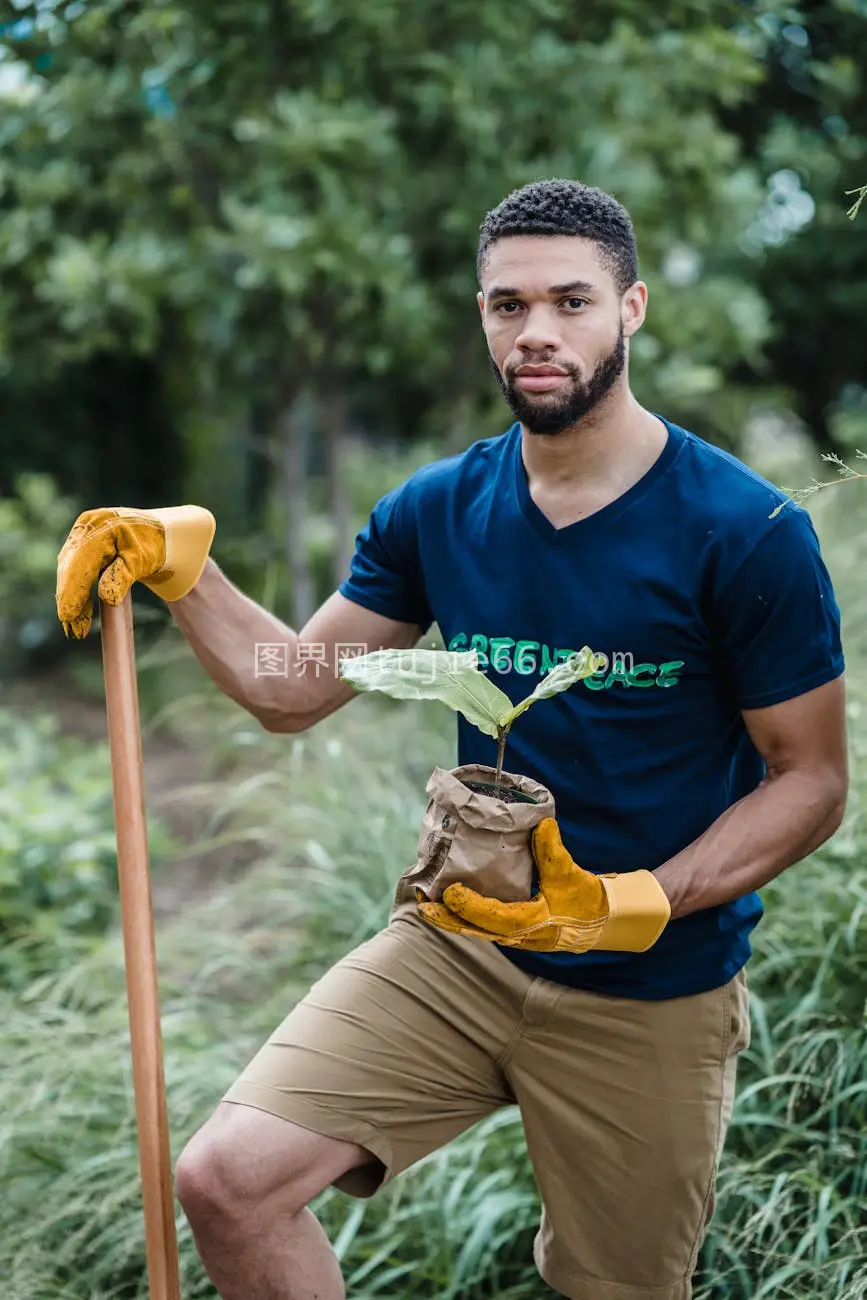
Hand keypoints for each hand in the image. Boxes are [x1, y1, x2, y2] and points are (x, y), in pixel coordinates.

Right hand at [56, 505, 214, 638]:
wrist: (157, 531)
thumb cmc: (152, 545)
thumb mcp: (141, 561)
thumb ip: (122, 577)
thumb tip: (106, 598)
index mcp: (100, 528)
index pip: (80, 564)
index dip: (72, 592)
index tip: (68, 617)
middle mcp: (85, 528)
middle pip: (70, 569)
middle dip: (70, 601)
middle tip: (73, 631)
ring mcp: (80, 535)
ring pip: (69, 572)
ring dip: (72, 601)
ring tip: (76, 628)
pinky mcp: (80, 545)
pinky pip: (74, 571)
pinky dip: (77, 592)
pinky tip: (80, 613)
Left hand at [418, 818, 670, 953]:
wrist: (604, 922)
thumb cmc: (587, 900)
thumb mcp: (572, 875)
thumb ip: (554, 851)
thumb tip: (542, 823)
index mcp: (533, 923)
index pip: (495, 917)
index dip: (471, 906)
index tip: (449, 892)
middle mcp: (521, 936)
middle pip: (476, 930)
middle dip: (448, 918)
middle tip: (422, 904)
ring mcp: (517, 937)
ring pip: (477, 931)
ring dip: (452, 918)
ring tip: (428, 904)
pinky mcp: (516, 933)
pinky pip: (484, 927)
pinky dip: (466, 917)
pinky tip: (451, 904)